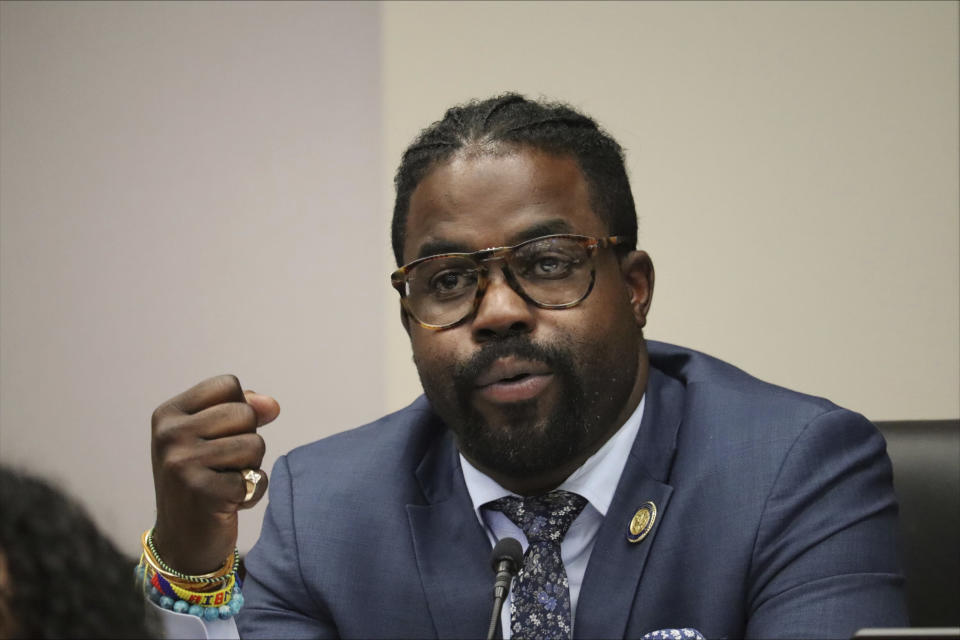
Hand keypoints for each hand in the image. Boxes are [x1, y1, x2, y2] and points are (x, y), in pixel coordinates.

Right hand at [150, 375, 279, 574]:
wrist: (182, 541)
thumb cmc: (203, 479)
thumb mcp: (212, 436)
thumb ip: (243, 409)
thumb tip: (272, 405)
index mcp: (168, 414)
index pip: (229, 385)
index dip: (239, 409)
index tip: (218, 437)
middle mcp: (169, 434)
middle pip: (245, 413)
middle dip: (247, 440)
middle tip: (223, 465)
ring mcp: (182, 463)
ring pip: (255, 444)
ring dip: (250, 467)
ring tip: (224, 482)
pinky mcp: (202, 492)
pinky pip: (256, 478)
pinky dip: (251, 493)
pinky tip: (228, 503)